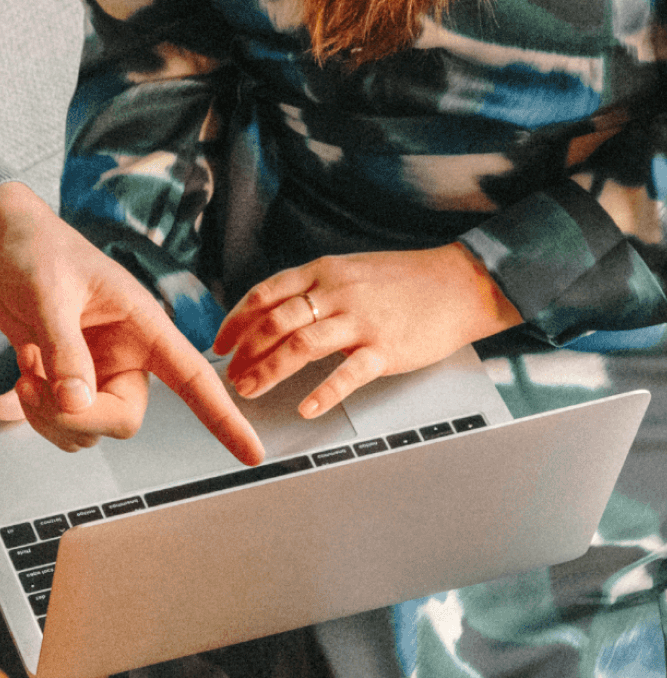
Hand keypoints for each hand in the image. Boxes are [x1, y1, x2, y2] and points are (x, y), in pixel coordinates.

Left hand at [0, 182, 261, 462]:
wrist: (0, 242)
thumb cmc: (36, 249)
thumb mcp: (49, 293)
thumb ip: (65, 348)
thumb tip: (77, 403)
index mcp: (141, 324)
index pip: (192, 376)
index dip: (222, 417)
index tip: (251, 453)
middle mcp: (123, 352)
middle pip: (122, 418)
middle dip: (77, 417)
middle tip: (35, 386)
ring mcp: (93, 368)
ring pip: (85, 425)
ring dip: (47, 414)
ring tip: (24, 372)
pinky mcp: (62, 375)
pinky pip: (51, 415)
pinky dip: (23, 413)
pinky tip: (1, 404)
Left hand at [213, 244, 522, 417]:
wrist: (457, 283)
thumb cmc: (403, 279)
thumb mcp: (349, 270)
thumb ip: (314, 288)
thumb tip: (276, 310)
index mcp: (322, 272)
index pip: (264, 294)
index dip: (236, 320)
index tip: (221, 341)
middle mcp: (335, 293)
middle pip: (274, 322)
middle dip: (244, 351)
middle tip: (229, 374)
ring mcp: (360, 321)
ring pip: (300, 346)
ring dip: (268, 371)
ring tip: (249, 390)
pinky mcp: (385, 349)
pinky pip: (347, 374)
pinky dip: (322, 393)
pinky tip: (305, 408)